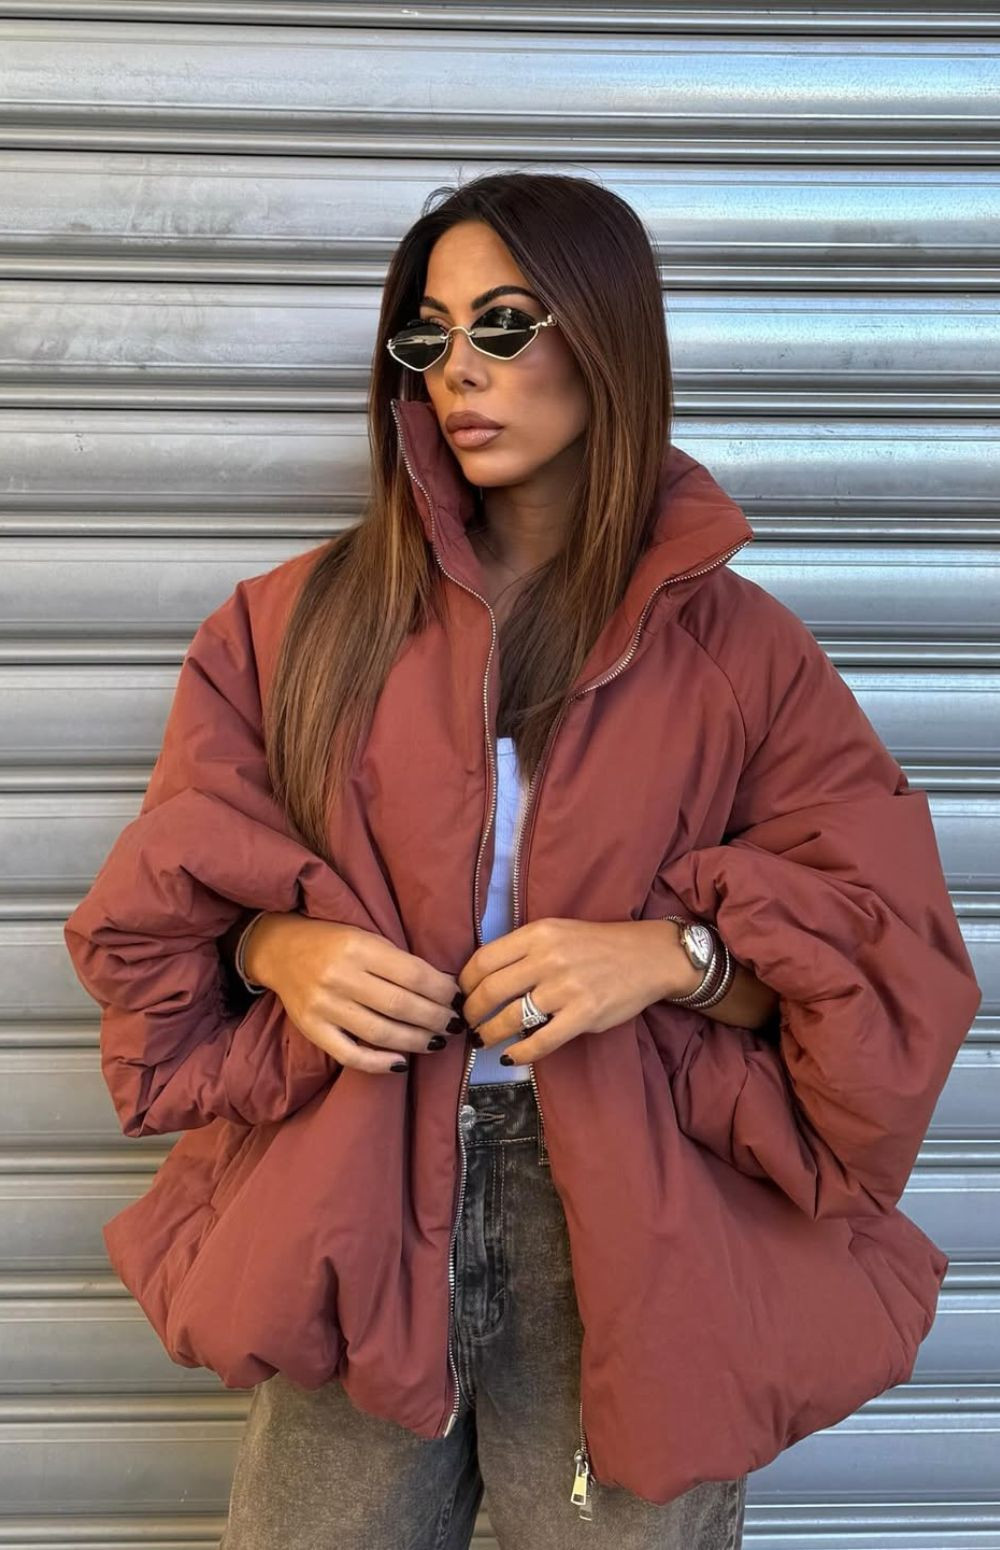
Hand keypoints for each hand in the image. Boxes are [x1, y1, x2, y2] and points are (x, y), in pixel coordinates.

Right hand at [246, 913, 464, 1074]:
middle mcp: (340, 976)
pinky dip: (378, 1063)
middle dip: (435, 1018)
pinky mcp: (311, 1029)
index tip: (458, 998)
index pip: (412, 974)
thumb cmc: (332, 941)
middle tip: (454, 1024)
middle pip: (400, 1005)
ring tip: (438, 1041)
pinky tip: (402, 1063)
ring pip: (380, 1032)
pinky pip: (349, 1054)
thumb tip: (444, 987)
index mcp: (358, 947)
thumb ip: (398, 961)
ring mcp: (324, 1006)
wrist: (279, 949)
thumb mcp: (366, 936)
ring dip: (416, 1041)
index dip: (441, 990)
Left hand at [456, 917, 685, 1066]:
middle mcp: (548, 958)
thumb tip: (484, 977)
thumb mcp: (557, 932)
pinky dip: (520, 1053)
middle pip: (491, 990)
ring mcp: (566, 988)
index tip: (462, 994)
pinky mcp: (584, 1014)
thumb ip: (524, 949)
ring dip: (489, 1033)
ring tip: (482, 1039)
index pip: (484, 959)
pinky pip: (541, 1041)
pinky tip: (511, 1056)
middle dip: (471, 1011)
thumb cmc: (598, 945)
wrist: (648, 957)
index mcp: (538, 934)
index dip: (465, 982)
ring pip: (511, 1018)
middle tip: (467, 1022)